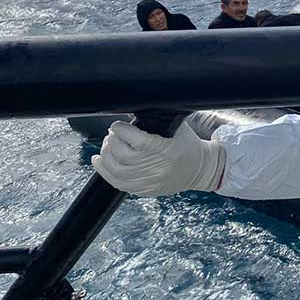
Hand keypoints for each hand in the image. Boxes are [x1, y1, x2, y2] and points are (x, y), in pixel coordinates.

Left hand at [92, 121, 225, 196]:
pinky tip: (99, 161)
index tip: (117, 125)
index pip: (137, 140)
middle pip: (123, 155)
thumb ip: (157, 120)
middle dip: (112, 141)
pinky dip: (104, 171)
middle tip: (112, 134)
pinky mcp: (144, 190)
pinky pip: (118, 183)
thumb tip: (132, 109)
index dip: (121, 131)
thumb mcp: (178, 127)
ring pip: (116, 170)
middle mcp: (158, 168)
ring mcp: (150, 181)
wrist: (200, 169)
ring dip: (106, 155)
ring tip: (107, 145)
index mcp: (167, 150)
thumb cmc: (188, 145)